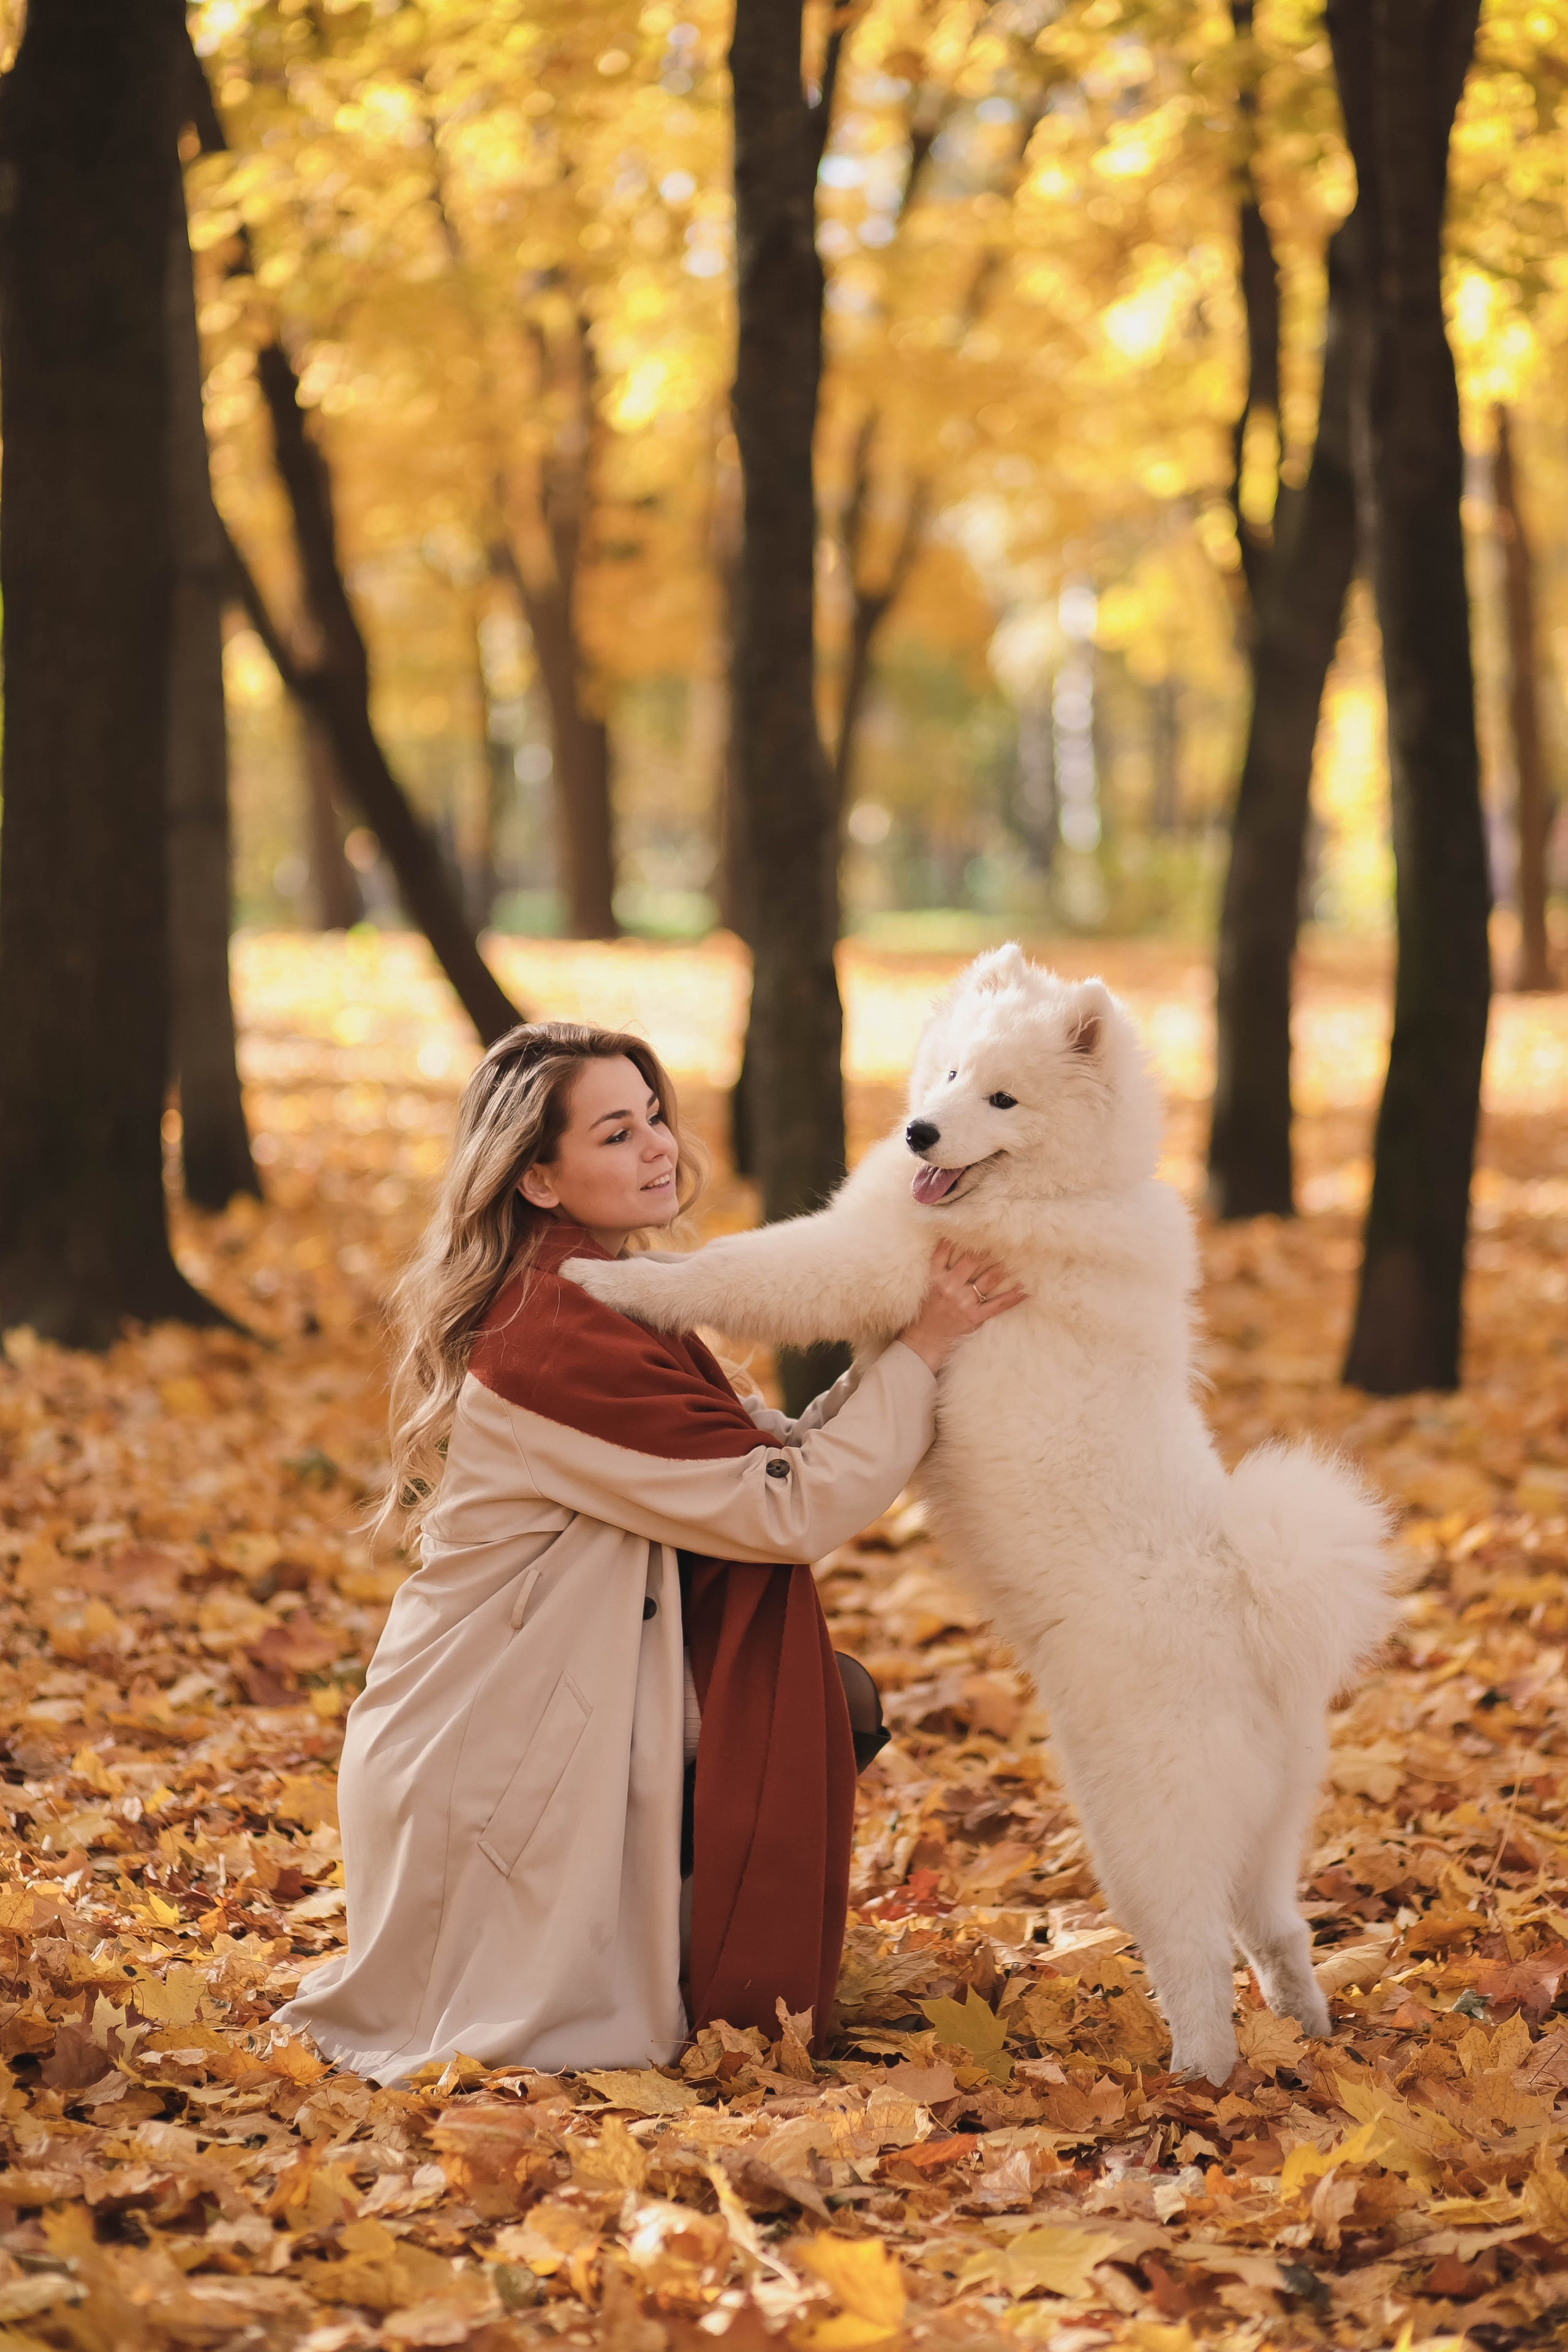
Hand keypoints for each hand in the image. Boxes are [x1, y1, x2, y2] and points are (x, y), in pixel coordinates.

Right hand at [897, 1242, 1025, 1372]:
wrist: (926, 1338)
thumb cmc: (929, 1308)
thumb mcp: (929, 1284)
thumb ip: (940, 1265)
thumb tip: (952, 1240)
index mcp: (936, 1277)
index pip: (945, 1250)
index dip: (959, 1237)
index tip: (974, 1225)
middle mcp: (949, 1286)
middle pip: (972, 1260)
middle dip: (987, 1247)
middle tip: (1002, 1236)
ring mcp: (964, 1301)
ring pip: (989, 1278)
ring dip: (1004, 1266)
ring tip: (1017, 1255)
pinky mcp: (975, 1316)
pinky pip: (999, 1304)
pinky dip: (1014, 1296)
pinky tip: (1026, 1289)